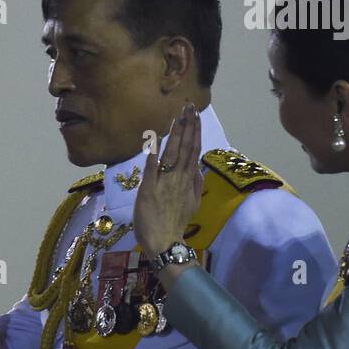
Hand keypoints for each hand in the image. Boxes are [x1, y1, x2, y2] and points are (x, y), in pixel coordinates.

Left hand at [134, 101, 202, 259]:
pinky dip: (154, 155)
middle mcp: (179, 178)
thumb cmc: (174, 224)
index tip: (196, 115)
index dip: (195, 132)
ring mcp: (164, 183)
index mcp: (188, 181)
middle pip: (185, 148)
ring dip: (176, 134)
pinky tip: (155, 140)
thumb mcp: (192, 204)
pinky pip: (152, 169)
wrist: (164, 242)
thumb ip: (196, 185)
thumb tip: (199, 168)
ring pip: (173, 154)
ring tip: (179, 116)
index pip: (194, 151)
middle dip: (188, 126)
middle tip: (189, 106)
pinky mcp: (149, 190)